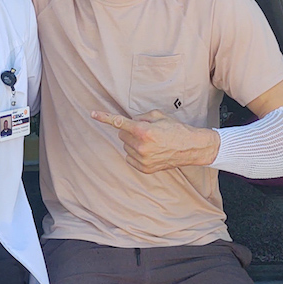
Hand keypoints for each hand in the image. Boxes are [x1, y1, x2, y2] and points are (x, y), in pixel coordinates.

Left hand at [91, 110, 220, 172]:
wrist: (190, 147)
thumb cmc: (175, 128)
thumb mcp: (158, 115)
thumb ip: (140, 117)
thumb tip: (129, 122)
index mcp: (143, 131)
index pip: (119, 123)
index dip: (104, 117)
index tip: (92, 113)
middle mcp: (141, 146)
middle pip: (122, 135)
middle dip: (129, 131)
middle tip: (145, 131)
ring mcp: (142, 159)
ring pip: (126, 146)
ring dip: (133, 142)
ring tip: (151, 142)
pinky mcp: (145, 169)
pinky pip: (130, 158)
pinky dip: (135, 153)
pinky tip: (149, 151)